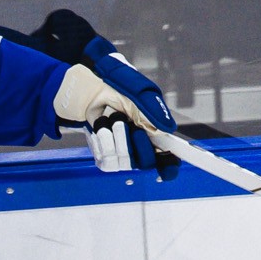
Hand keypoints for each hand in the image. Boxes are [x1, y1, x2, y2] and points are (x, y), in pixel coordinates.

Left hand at [54, 63, 170, 174]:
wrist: (91, 89)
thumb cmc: (116, 89)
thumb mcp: (138, 96)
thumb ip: (153, 112)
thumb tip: (168, 129)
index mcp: (155, 132)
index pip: (167, 158)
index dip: (169, 165)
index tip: (168, 171)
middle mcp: (141, 145)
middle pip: (145, 162)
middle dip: (133, 142)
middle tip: (123, 122)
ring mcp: (123, 152)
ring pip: (124, 161)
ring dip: (115, 137)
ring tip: (110, 119)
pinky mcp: (106, 156)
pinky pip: (106, 160)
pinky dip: (101, 141)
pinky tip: (101, 128)